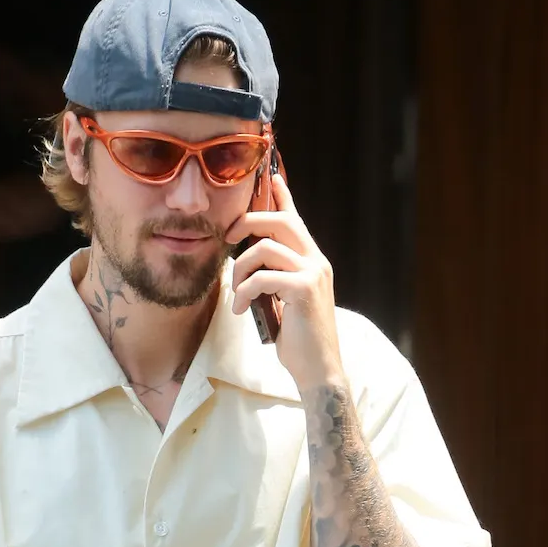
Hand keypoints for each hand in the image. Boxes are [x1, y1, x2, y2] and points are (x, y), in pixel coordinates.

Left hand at [225, 174, 343, 389]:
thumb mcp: (285, 300)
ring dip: (240, 269)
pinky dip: (244, 292)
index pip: (295, 218)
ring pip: (265, 248)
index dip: (281, 195)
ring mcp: (313, 273)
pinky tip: (240, 309)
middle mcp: (316, 260)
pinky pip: (263, 277)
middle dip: (247, 223)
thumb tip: (249, 259)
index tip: (269, 177)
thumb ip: (275, 276)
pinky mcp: (304, 290)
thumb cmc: (299, 338)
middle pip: (279, 221)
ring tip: (235, 292)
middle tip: (228, 239)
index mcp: (312, 260)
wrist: (319, 369)